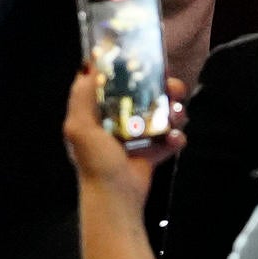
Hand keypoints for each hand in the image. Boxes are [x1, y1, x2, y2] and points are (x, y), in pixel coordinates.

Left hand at [63, 68, 186, 203]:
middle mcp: (117, 122)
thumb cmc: (95, 161)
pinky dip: (175, 138)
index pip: (114, 85)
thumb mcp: (79, 126)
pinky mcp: (153, 152)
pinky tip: (174, 139)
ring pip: (161, 115)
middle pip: (144, 96)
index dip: (129, 72)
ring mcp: (137, 137)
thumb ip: (81, 96)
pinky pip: (170, 139)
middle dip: (161, 90)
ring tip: (178, 115)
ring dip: (174, 112)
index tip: (145, 61)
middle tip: (174, 88)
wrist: (116, 197)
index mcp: (97, 114)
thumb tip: (88, 65)